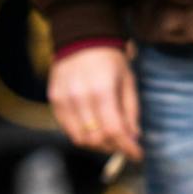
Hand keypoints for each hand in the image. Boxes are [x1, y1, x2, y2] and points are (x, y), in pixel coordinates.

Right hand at [46, 45, 142, 160]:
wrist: (82, 38)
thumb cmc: (110, 60)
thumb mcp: (128, 82)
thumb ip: (131, 112)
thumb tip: (133, 138)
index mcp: (102, 91)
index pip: (114, 130)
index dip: (127, 148)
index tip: (138, 155)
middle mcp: (80, 97)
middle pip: (97, 139)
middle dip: (114, 147)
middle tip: (124, 144)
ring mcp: (64, 100)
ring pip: (81, 139)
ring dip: (98, 145)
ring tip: (109, 138)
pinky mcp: (55, 101)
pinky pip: (68, 129)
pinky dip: (83, 135)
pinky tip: (93, 128)